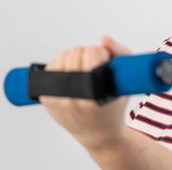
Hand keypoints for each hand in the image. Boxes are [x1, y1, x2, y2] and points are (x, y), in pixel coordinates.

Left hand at [39, 35, 130, 150]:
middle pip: (75, 52)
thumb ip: (120, 53)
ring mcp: (57, 99)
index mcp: (95, 94)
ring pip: (61, 57)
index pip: (92, 53)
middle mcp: (74, 98)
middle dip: (87, 53)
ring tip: (83, 68)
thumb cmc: (113, 103)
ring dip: (73, 57)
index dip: (101, 52)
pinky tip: (70, 73)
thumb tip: (103, 38)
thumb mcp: (125, 79)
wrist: (97, 132)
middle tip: (94, 64)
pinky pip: (49, 68)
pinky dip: (60, 65)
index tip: (106, 61)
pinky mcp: (46, 99)